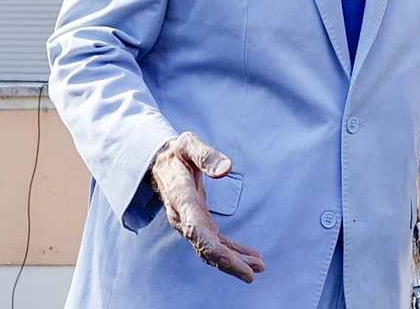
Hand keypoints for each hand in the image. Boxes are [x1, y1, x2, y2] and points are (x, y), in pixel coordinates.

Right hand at [148, 131, 264, 282]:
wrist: (161, 163)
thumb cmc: (177, 152)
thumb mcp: (188, 144)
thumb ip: (206, 155)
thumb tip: (227, 168)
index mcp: (181, 199)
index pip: (195, 229)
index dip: (212, 247)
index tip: (229, 260)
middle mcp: (184, 218)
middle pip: (204, 247)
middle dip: (227, 263)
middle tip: (252, 273)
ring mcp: (191, 223)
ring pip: (211, 250)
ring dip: (233, 261)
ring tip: (258, 267)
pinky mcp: (199, 223)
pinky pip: (215, 243)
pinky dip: (232, 252)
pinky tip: (249, 257)